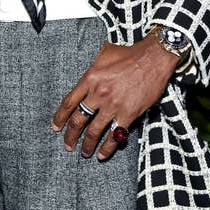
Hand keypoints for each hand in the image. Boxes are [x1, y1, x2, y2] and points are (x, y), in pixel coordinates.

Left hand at [51, 35, 178, 161]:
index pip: (69, 103)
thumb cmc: (130, 54)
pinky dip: (107, 148)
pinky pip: (114, 136)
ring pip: (93, 131)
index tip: (56, 127)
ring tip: (84, 152)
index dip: (60, 118)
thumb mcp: (104, 55)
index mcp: (90, 79)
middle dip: (70, 136)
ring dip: (87, 145)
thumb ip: (93, 69)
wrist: (153, 58)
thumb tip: (87, 79)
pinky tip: (102, 154)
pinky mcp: (128, 114)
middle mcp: (98, 94)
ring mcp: (113, 105)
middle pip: (78, 120)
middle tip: (67, 145)